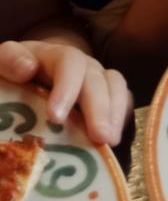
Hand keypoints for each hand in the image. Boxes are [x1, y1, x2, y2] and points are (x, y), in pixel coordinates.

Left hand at [0, 41, 131, 145]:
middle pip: (97, 79)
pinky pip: (122, 104)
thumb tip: (27, 68)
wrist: (32, 74)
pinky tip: (115, 144)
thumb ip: (9, 60)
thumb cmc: (15, 75)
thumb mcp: (5, 64)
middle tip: (100, 136)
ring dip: (115, 115)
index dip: (66, 87)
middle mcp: (82, 66)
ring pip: (115, 88)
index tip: (56, 117)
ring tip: (110, 142)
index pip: (69, 63)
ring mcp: (97, 81)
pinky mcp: (105, 99)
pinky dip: (122, 121)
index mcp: (54, 56)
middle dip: (99, 108)